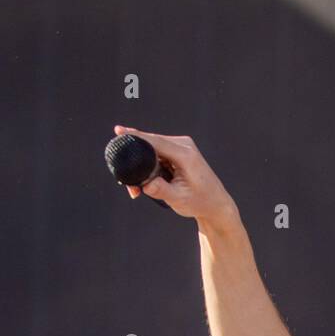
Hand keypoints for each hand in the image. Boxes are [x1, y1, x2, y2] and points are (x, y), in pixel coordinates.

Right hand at [112, 125, 236, 226]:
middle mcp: (184, 145)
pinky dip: (150, 166)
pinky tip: (148, 182)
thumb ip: (161, 190)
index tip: (118, 131)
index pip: (155, 142)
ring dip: (143, 165)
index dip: (135, 136)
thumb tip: (144, 185)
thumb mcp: (179, 199)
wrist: (215, 204)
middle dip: (137, 160)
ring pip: (152, 149)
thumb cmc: (200, 202)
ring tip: (139, 190)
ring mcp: (181, 146)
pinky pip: (157, 153)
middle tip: (130, 187)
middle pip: (151, 144)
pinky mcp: (177, 151)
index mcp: (185, 154)